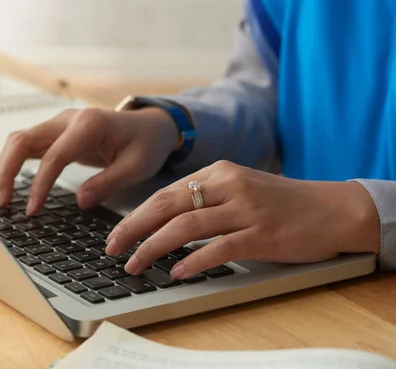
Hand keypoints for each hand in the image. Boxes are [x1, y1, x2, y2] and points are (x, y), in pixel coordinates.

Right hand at [0, 107, 178, 214]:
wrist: (151, 127)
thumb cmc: (146, 144)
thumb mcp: (137, 167)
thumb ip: (108, 183)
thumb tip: (80, 202)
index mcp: (89, 124)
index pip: (54, 156)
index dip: (40, 184)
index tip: (32, 210)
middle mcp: (68, 120)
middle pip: (23, 140)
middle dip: (6, 170)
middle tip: (2, 202)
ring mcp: (60, 125)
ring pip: (19, 140)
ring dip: (4, 166)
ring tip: (0, 197)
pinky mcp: (57, 134)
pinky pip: (27, 145)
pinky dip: (13, 162)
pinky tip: (6, 183)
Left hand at [105, 160, 379, 278]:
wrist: (333, 208)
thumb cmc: (281, 202)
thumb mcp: (240, 188)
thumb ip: (205, 198)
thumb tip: (164, 220)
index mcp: (218, 172)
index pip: (166, 193)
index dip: (137, 215)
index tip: (118, 234)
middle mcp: (229, 185)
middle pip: (168, 205)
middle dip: (134, 228)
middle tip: (112, 248)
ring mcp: (246, 209)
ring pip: (187, 226)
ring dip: (155, 247)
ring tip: (135, 265)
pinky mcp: (262, 233)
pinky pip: (219, 247)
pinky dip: (194, 260)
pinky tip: (177, 272)